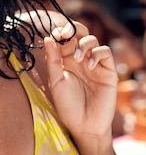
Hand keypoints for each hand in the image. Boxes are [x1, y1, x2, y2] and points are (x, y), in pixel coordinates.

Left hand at [43, 22, 118, 140]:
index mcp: (64, 60)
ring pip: (92, 40)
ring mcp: (94, 64)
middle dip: (72, 29)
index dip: (59, 32)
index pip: (63, 38)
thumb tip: (47, 38)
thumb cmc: (67, 105)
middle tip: (65, 35)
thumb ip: (52, 59)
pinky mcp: (107, 71)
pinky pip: (105, 53)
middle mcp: (79, 59)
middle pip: (79, 34)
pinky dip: (97, 54)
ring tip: (76, 58)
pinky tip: (90, 65)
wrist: (84, 125)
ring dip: (83, 44)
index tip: (54, 35)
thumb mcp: (55, 81)